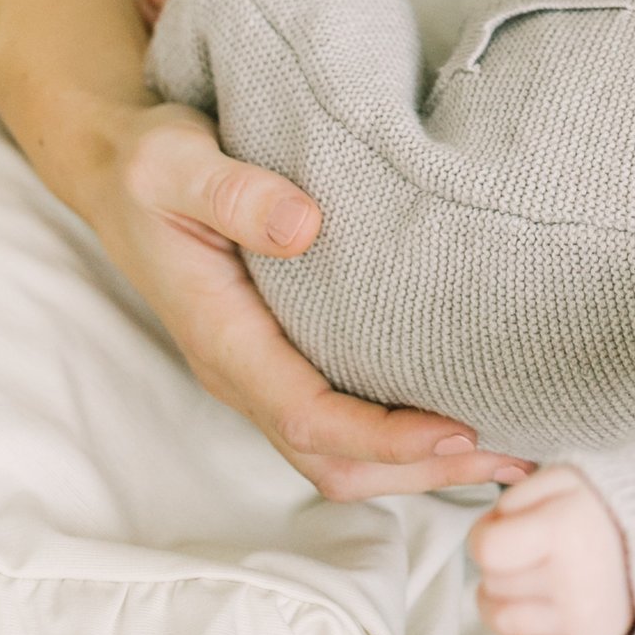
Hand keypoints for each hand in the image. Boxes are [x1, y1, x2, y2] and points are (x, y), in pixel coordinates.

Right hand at [73, 96, 529, 502]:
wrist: (119, 168)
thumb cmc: (148, 165)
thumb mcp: (175, 163)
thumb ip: (235, 193)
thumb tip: (305, 227)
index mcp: (221, 337)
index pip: (308, 417)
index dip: (386, 437)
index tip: (461, 431)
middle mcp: (243, 370)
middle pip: (333, 461)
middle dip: (419, 471)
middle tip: (515, 459)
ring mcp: (263, 369)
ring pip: (340, 453)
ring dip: (418, 464)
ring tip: (508, 452)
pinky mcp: (282, 354)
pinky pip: (341, 419)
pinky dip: (401, 434)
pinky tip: (462, 411)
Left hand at [472, 465, 634, 634]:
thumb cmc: (606, 505)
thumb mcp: (563, 477)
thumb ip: (514, 499)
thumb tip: (484, 537)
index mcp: (564, 531)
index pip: (486, 550)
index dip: (485, 536)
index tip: (503, 530)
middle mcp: (573, 581)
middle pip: (492, 584)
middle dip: (502, 566)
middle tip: (531, 551)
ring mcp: (581, 620)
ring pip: (502, 622)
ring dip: (506, 600)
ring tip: (532, 579)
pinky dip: (523, 634)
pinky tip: (541, 608)